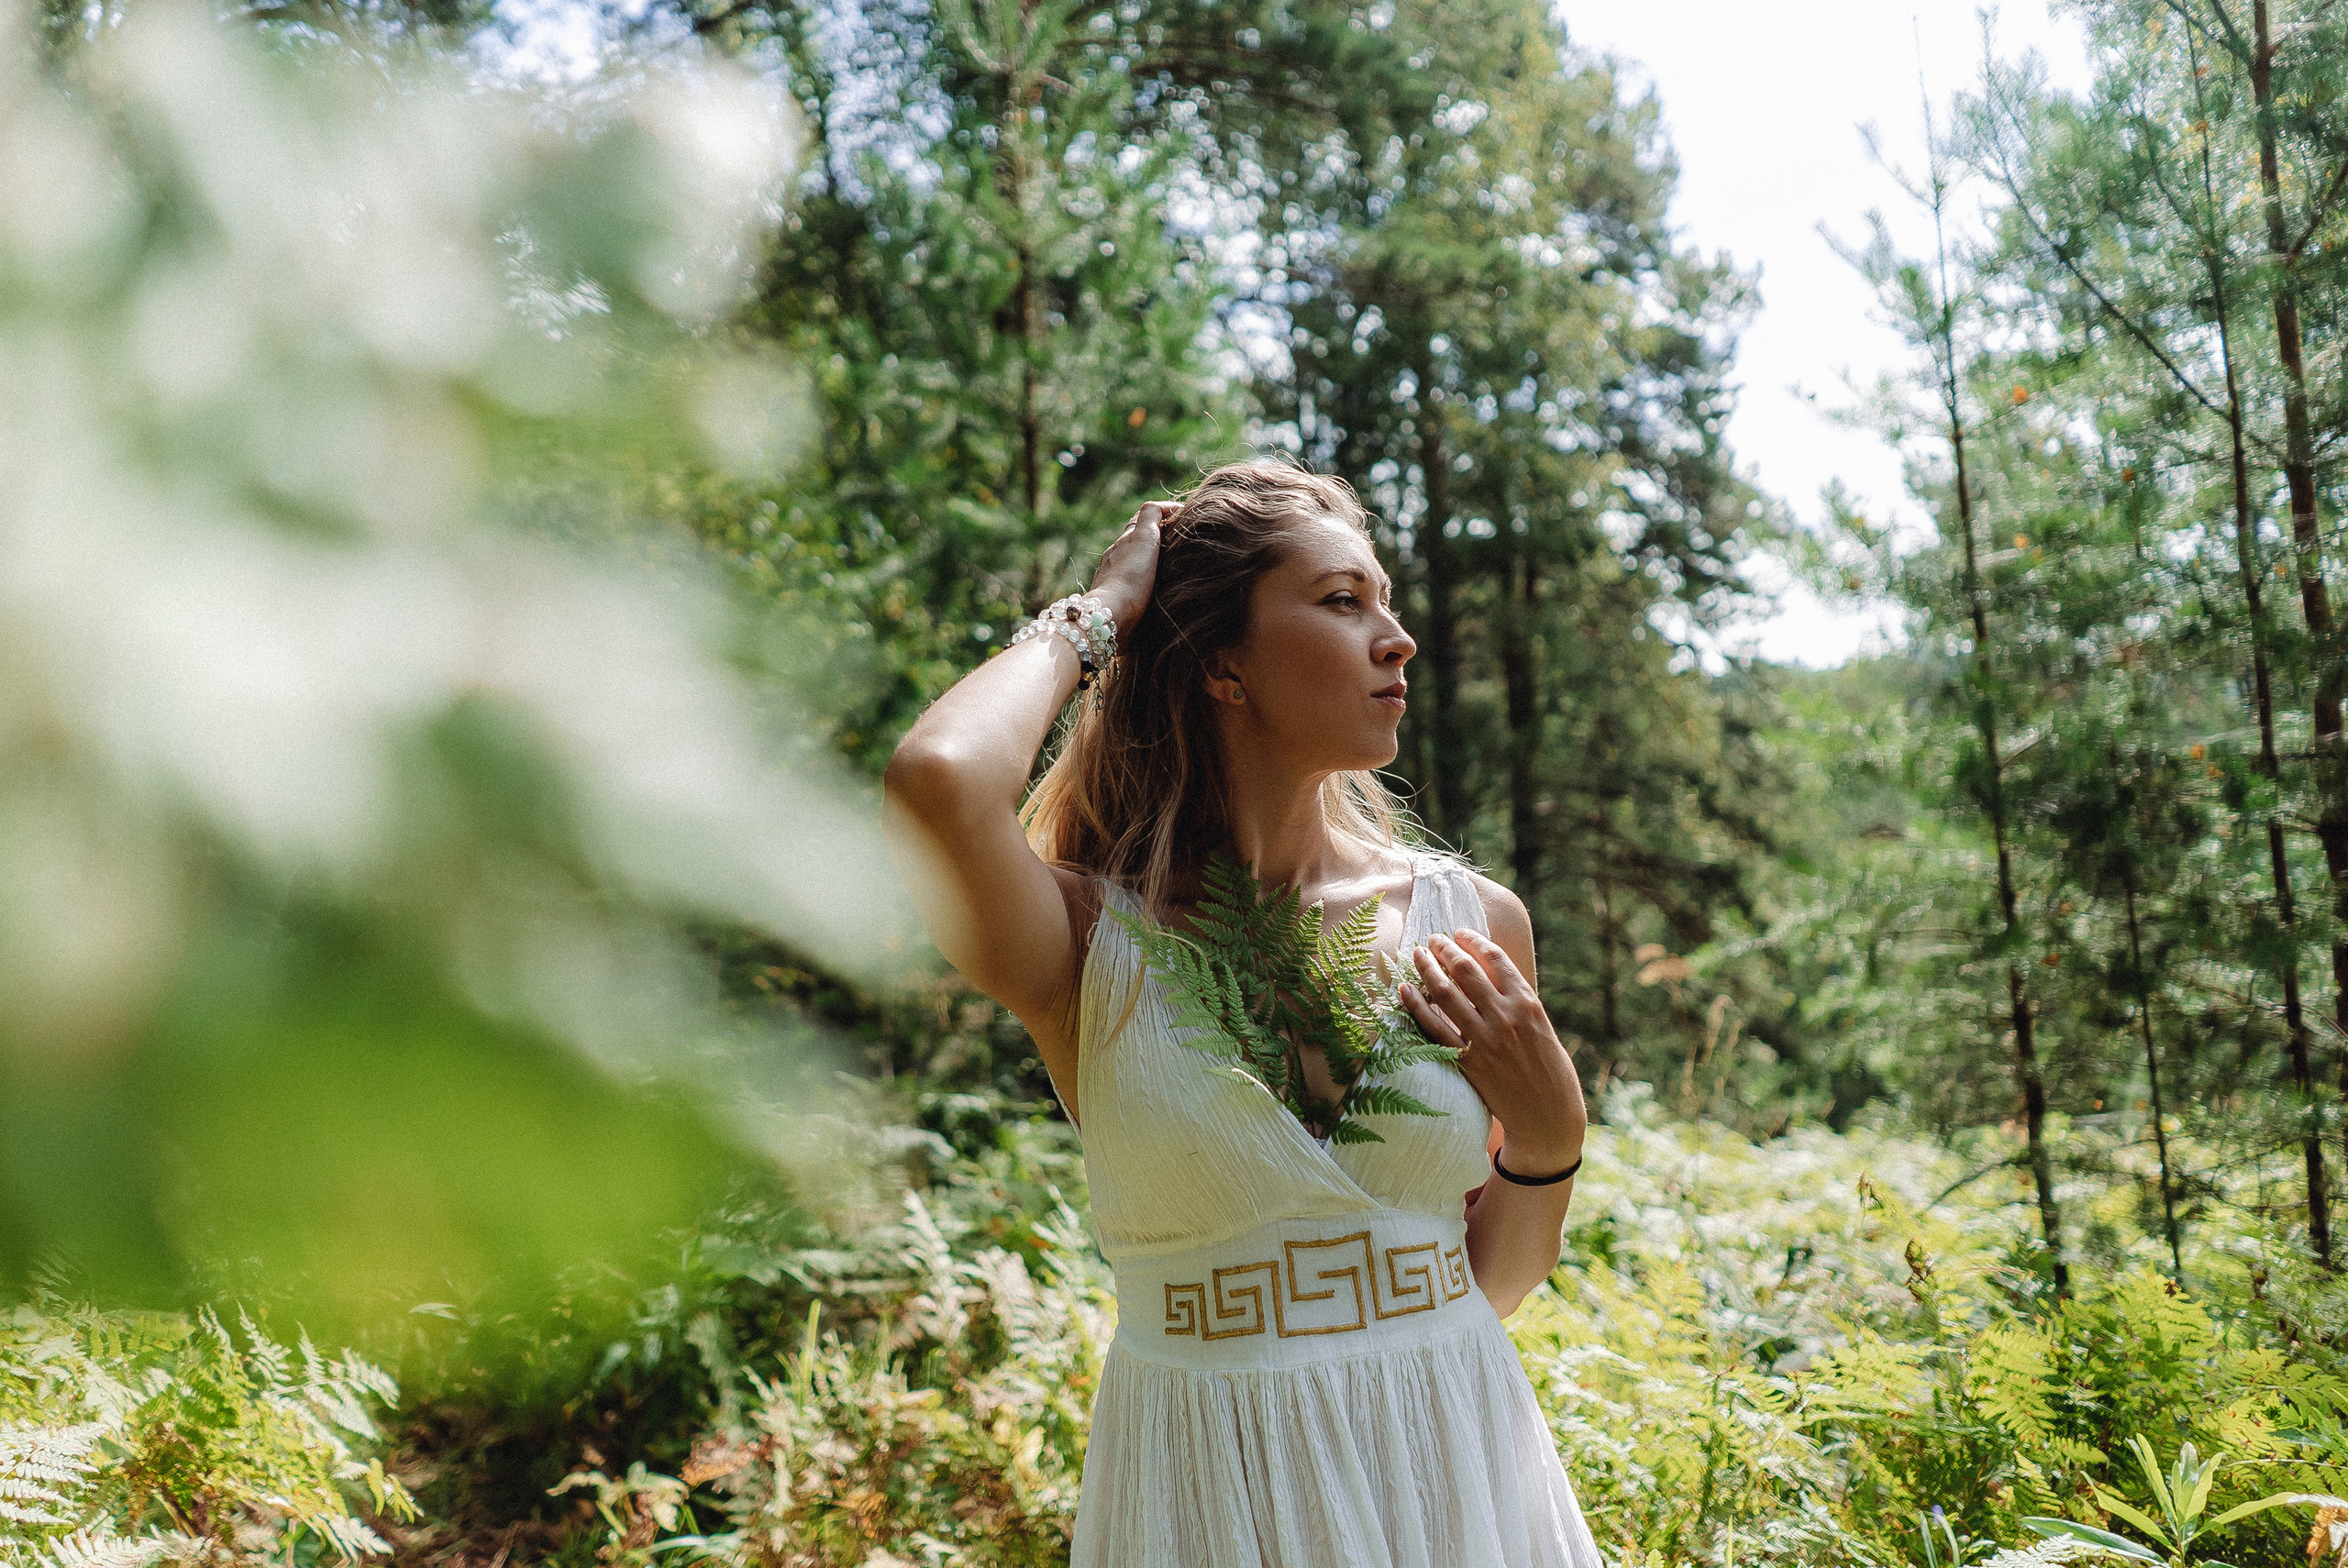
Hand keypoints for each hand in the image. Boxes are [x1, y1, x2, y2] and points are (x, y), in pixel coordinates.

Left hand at [1088, 501, 1177, 626]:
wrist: (1113, 615)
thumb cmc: (1131, 576)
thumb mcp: (1144, 537)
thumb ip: (1151, 516)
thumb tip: (1162, 506)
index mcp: (1124, 540)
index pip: (1142, 519)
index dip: (1163, 514)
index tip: (1184, 517)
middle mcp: (1115, 557)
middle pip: (1135, 541)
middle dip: (1155, 538)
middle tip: (1179, 543)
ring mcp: (1113, 579)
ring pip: (1132, 564)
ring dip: (1149, 562)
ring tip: (1171, 568)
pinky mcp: (1117, 602)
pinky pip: (1132, 586)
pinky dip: (1143, 582)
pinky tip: (1154, 592)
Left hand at [1402, 930, 1584, 1171]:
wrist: (1549, 1115)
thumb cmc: (1549, 1070)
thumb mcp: (1541, 1026)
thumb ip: (1516, 1001)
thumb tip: (1488, 975)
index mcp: (1528, 1002)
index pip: (1495, 958)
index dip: (1472, 940)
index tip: (1459, 932)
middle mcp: (1505, 1015)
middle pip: (1466, 969)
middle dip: (1444, 948)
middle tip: (1431, 938)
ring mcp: (1485, 1038)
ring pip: (1445, 992)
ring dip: (1426, 968)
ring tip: (1415, 954)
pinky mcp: (1468, 1061)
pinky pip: (1433, 1027)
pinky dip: (1415, 1005)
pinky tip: (1403, 989)